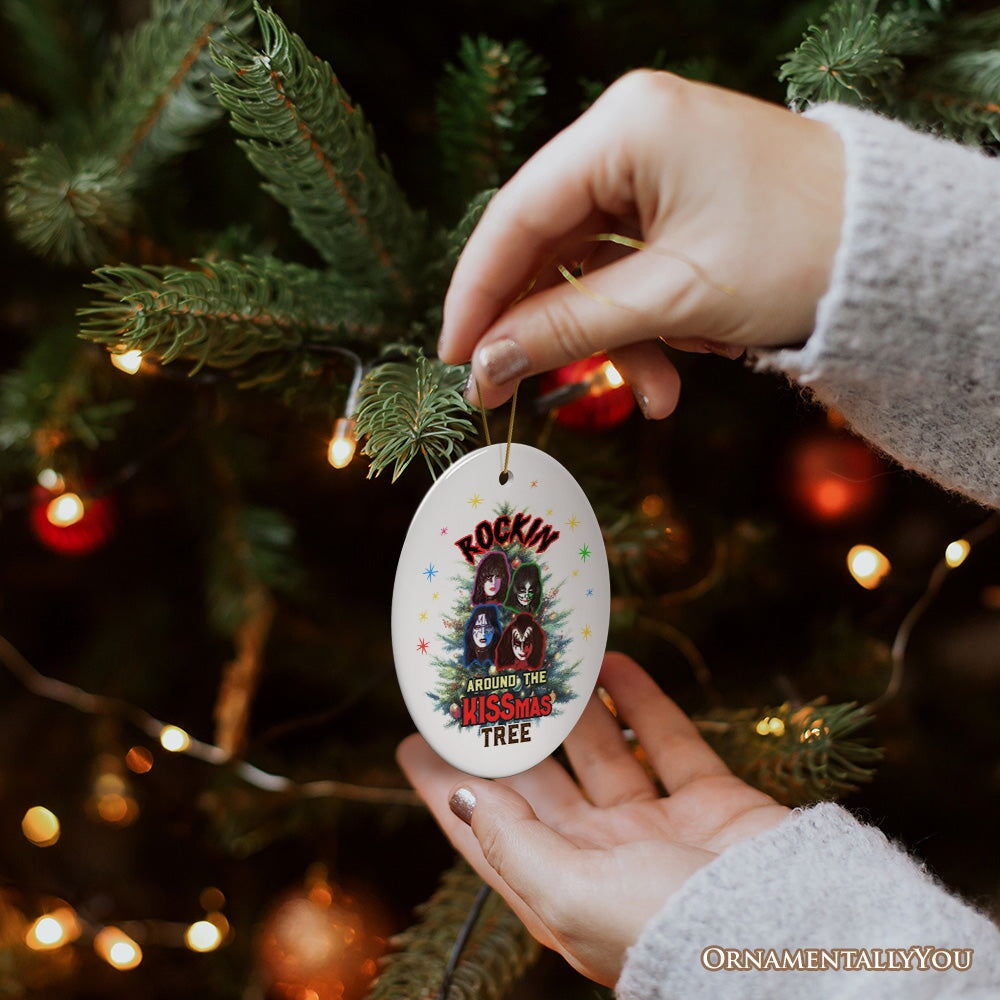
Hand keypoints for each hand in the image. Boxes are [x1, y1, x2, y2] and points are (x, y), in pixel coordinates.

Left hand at [397, 652, 789, 985]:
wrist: (792, 935)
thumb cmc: (671, 932)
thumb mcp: (572, 897)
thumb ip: (516, 845)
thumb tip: (465, 801)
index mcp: (559, 892)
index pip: (485, 833)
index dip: (447, 790)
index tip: (413, 742)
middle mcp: (602, 861)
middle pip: (540, 786)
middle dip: (510, 737)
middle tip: (480, 681)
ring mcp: (656, 830)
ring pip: (603, 756)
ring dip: (575, 711)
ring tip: (546, 661)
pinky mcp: (707, 804)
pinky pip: (666, 741)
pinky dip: (639, 702)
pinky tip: (612, 664)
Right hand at [438, 70, 844, 416]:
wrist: (894, 254)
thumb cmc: (799, 255)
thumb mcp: (672, 300)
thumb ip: (568, 329)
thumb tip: (486, 364)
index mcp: (627, 127)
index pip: (518, 216)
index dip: (478, 293)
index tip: (456, 356)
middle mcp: (631, 133)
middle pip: (548, 244)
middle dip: (550, 328)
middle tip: (519, 391)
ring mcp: (653, 166)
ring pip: (589, 267)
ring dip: (611, 339)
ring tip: (657, 396)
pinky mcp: (675, 200)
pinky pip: (627, 269)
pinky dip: (641, 324)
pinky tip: (674, 367)